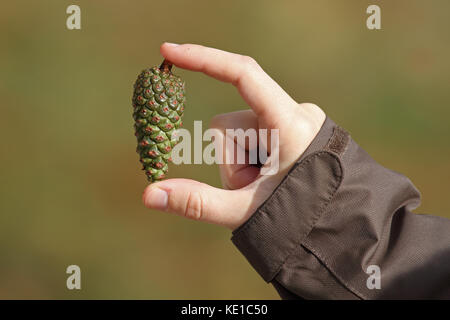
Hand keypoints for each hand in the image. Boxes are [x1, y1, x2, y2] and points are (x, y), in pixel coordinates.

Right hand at [143, 43, 325, 229]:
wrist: (342, 228)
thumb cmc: (301, 219)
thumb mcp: (246, 211)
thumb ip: (198, 203)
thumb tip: (149, 195)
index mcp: (289, 123)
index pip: (242, 74)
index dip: (204, 59)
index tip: (169, 51)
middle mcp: (292, 113)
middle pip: (229, 125)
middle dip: (230, 163)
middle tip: (254, 191)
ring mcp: (291, 121)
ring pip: (238, 133)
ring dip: (239, 165)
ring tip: (264, 188)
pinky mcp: (288, 129)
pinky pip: (252, 136)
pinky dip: (249, 161)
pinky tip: (268, 180)